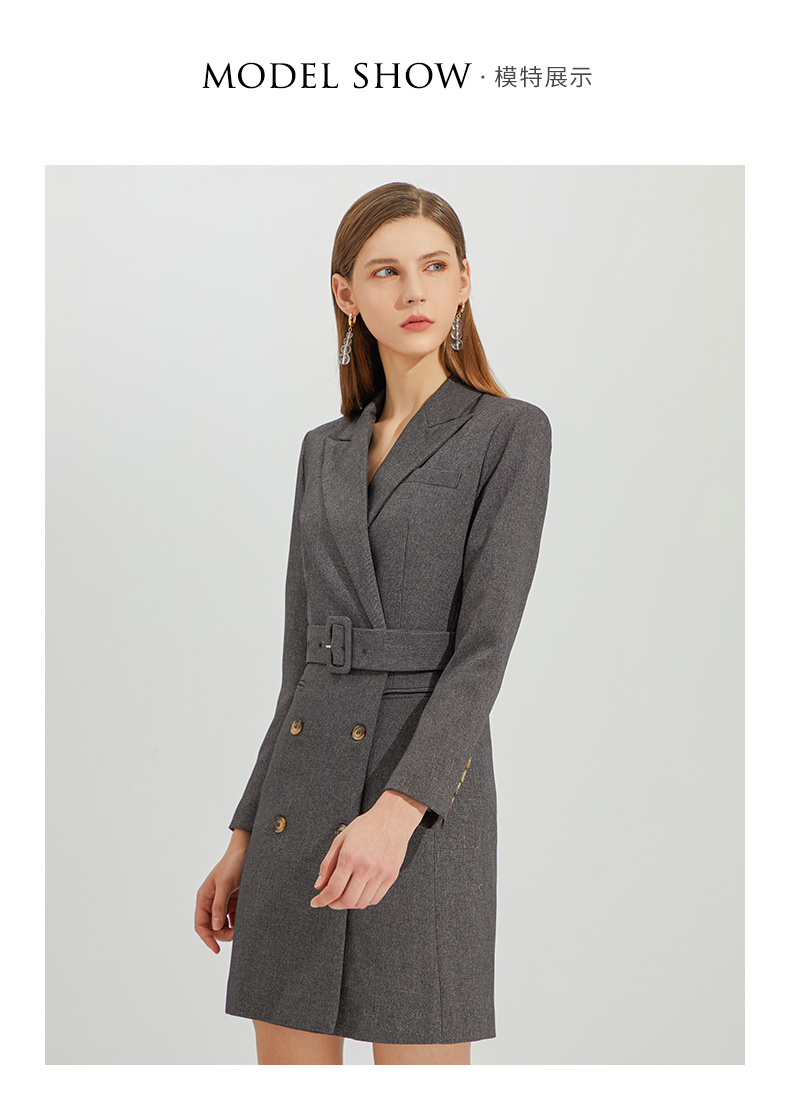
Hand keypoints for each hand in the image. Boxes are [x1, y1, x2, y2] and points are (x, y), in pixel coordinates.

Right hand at [194, 831, 249, 952]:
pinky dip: (238, 922)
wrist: (246, 851)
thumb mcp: (225, 884)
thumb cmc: (232, 864)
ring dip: (231, 930)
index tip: (216, 949)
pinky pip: (234, 918)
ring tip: (242, 928)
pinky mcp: (234, 901)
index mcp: (204, 898)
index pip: (201, 924)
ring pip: (224, 925)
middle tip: (236, 934)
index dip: (207, 938)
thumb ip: (219, 905)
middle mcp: (211, 902)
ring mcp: (223, 902)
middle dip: (223, 934)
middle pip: (213, 927)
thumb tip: (216, 927)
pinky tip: (245, 922)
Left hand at [310, 790, 426, 910]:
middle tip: (329, 900)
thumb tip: (319, 885)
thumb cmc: (367, 826)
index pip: (333, 889)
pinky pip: (375, 898)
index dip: (321, 900)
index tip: (316, 902)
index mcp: (350, 856)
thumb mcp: (340, 839)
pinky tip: (359, 892)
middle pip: (347, 900)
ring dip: (349, 904)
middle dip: (334, 904)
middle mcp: (366, 866)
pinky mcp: (391, 876)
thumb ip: (327, 864)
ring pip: (362, 903)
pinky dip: (364, 901)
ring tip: (344, 896)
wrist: (392, 819)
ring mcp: (380, 873)